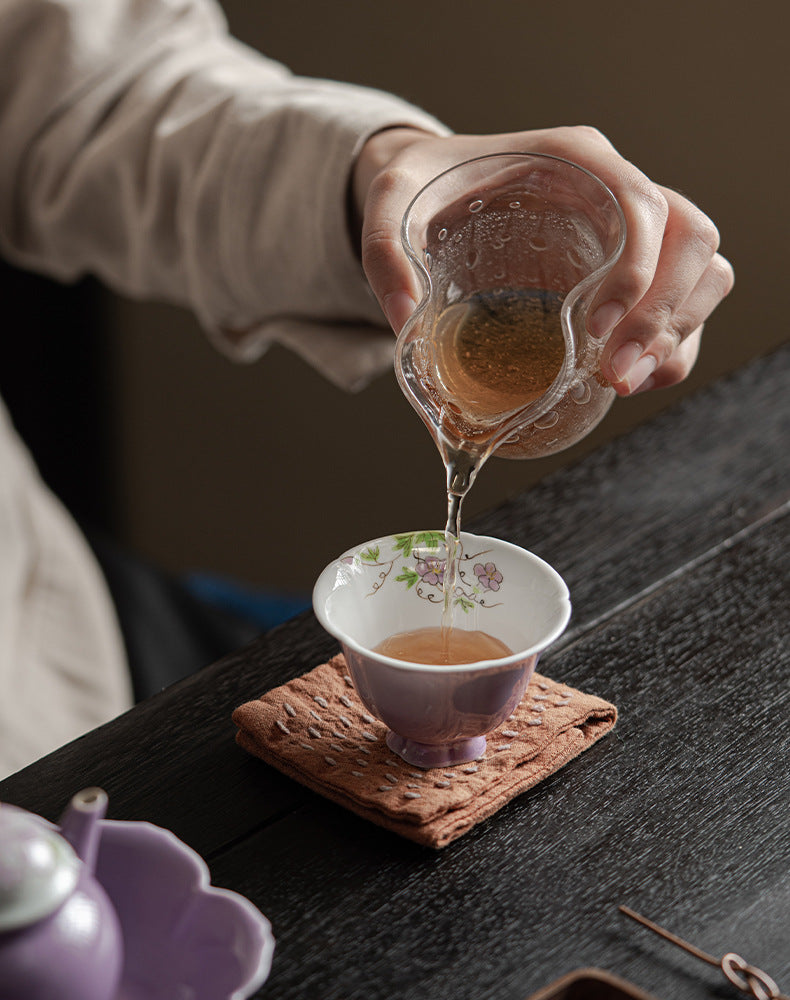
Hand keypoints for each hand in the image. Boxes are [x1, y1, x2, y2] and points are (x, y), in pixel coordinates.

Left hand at [353, 126, 733, 395]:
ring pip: (702, 272)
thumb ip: (386, 254)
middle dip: (665, 315)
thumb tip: (406, 323)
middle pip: (691, 241)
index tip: (594, 329)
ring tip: (624, 383)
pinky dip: (674, 345)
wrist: (434, 186)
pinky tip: (629, 379)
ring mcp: (632, 230)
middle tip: (614, 375)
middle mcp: (615, 188)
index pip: (642, 204)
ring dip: (679, 333)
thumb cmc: (425, 188)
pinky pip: (683, 304)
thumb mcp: (391, 205)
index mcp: (576, 160)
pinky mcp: (629, 270)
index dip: (636, 270)